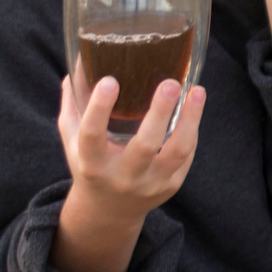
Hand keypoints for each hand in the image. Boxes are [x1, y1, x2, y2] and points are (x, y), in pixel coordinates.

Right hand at [52, 71, 204, 271]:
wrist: (109, 211)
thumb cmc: (91, 164)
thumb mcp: (73, 140)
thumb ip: (74, 104)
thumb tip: (80, 61)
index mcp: (92, 163)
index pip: (92, 135)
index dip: (99, 108)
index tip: (110, 80)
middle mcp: (122, 176)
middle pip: (145, 146)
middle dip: (159, 113)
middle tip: (170, 83)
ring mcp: (150, 183)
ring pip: (177, 152)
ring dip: (191, 119)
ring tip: (198, 91)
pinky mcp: (172, 185)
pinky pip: (187, 155)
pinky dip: (191, 129)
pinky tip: (194, 106)